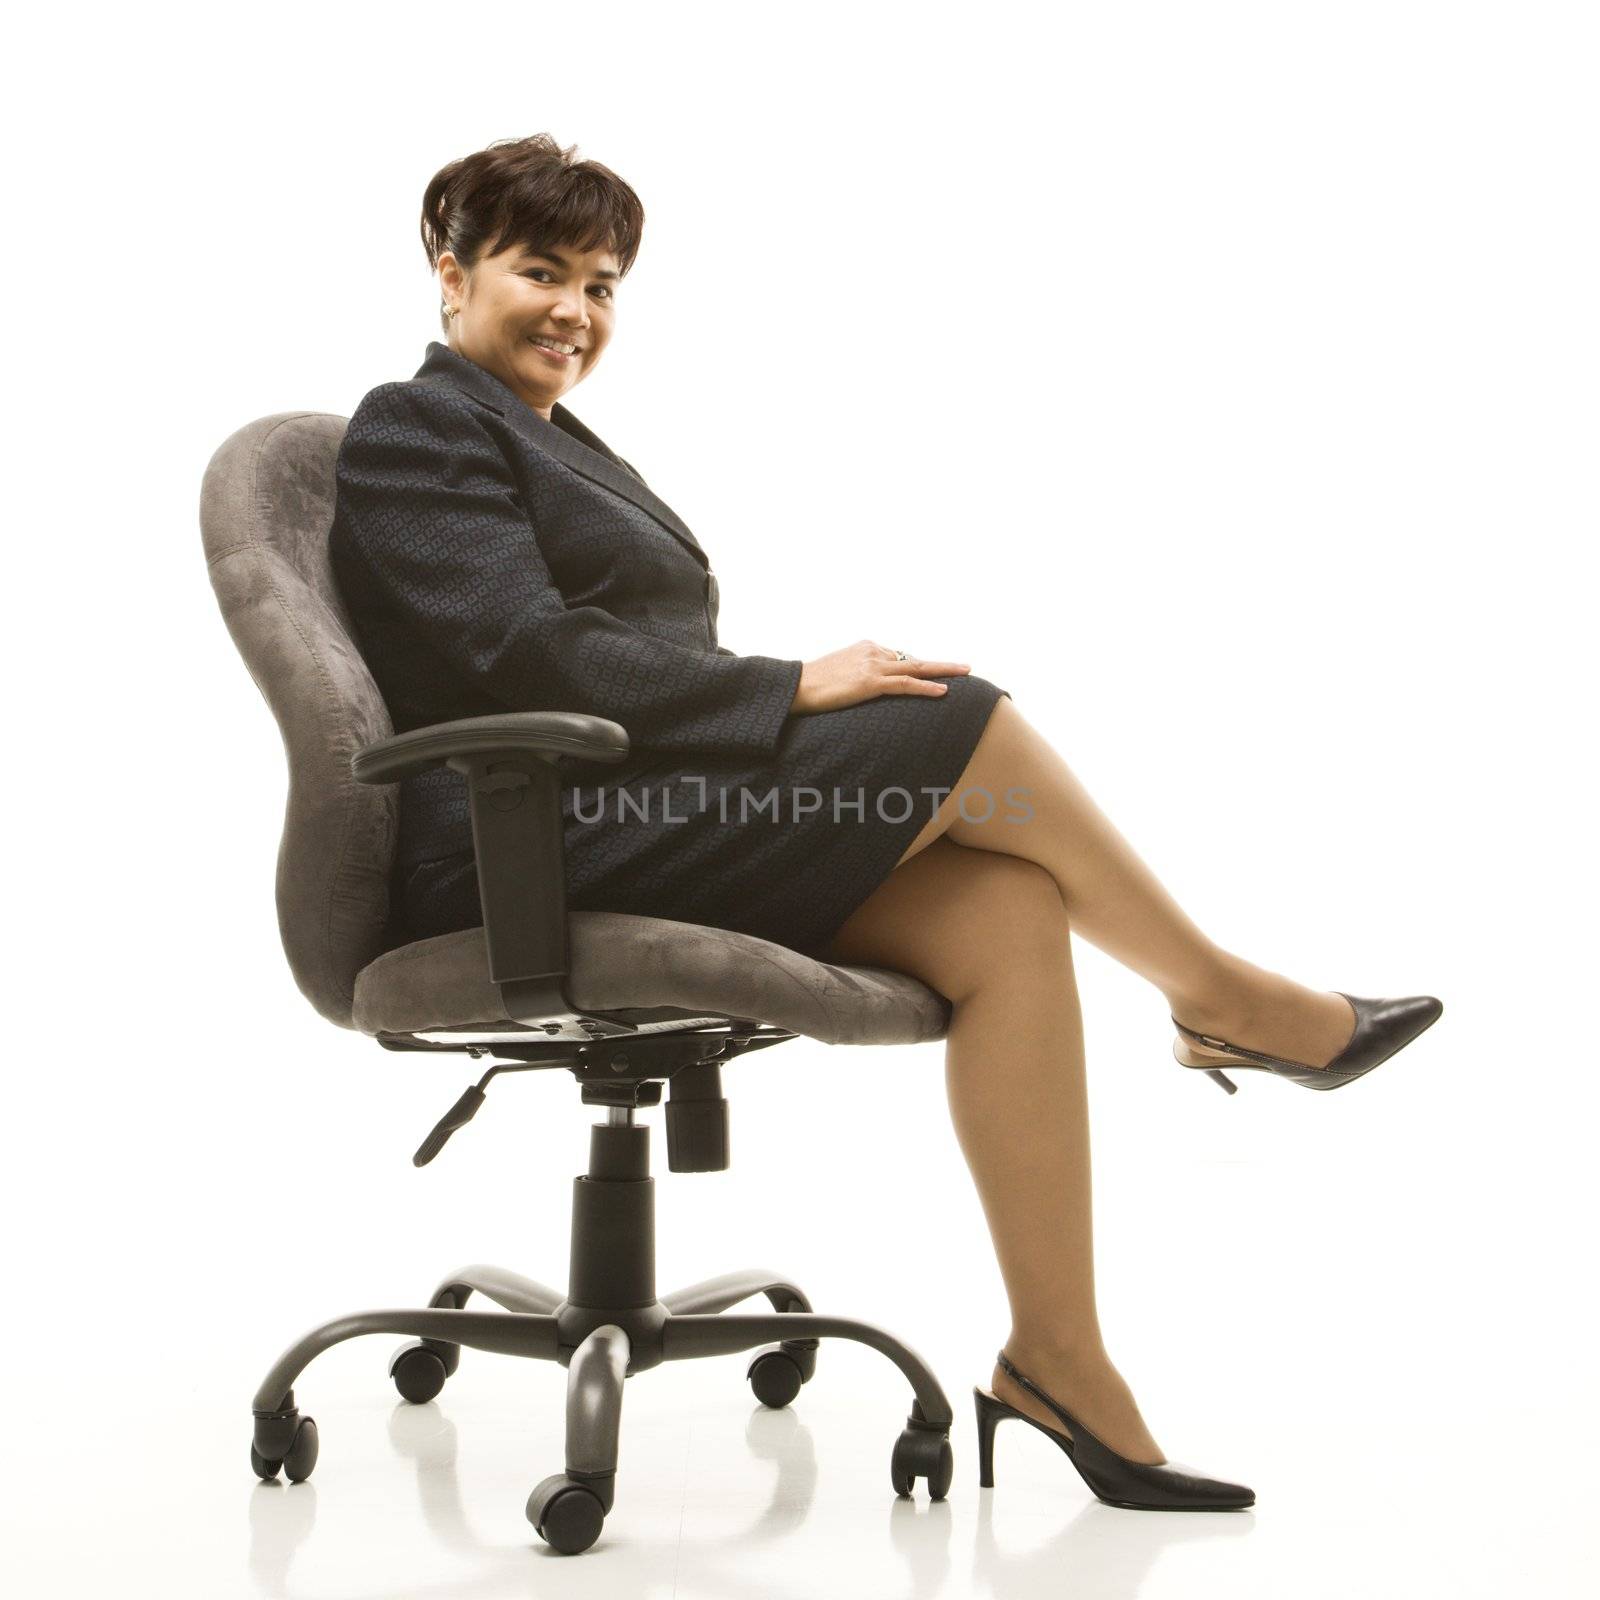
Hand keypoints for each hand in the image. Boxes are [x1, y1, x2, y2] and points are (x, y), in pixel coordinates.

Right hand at [790, 640, 971, 714]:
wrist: (795, 687)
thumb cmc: (814, 684)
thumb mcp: (840, 673)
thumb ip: (860, 674)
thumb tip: (869, 687)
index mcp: (866, 647)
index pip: (900, 658)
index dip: (918, 671)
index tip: (935, 678)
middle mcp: (873, 651)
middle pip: (915, 658)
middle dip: (943, 664)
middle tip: (966, 667)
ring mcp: (872, 665)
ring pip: (916, 668)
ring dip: (943, 671)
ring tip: (966, 674)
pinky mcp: (869, 682)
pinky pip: (904, 684)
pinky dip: (925, 687)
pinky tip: (943, 692)